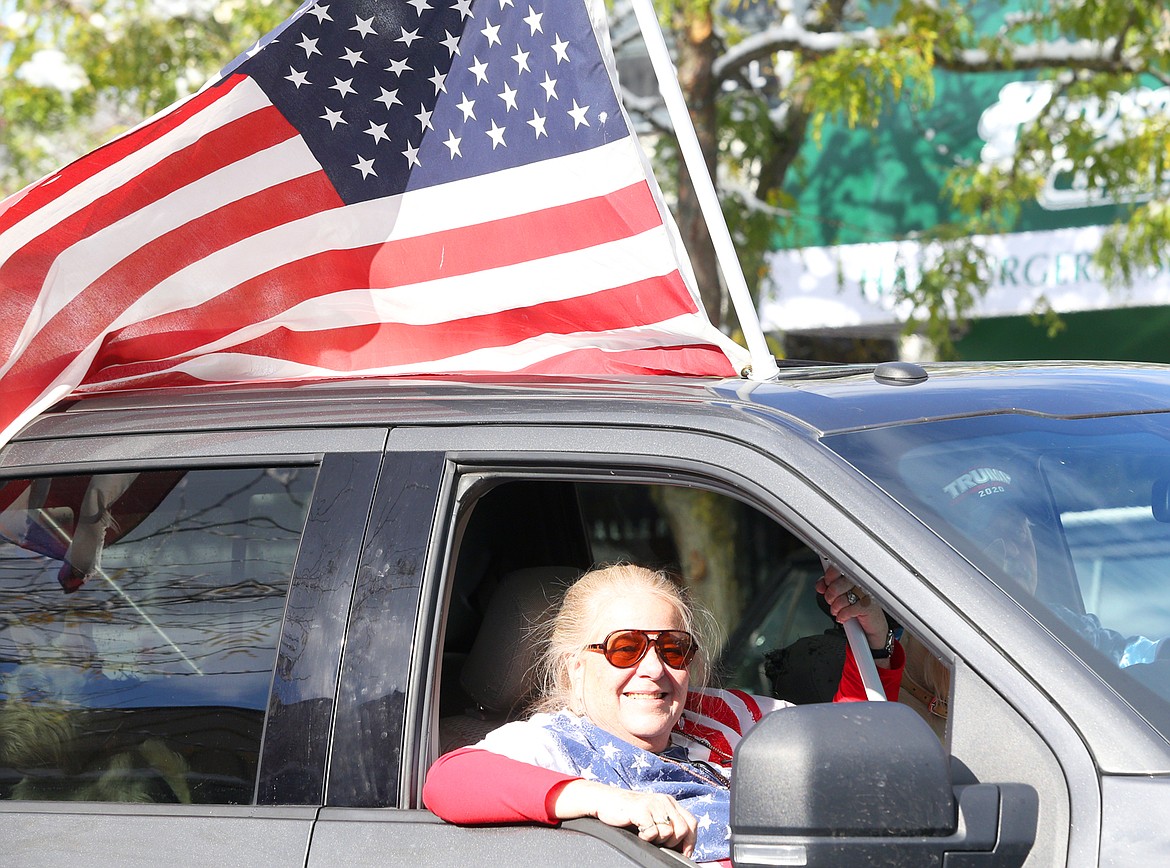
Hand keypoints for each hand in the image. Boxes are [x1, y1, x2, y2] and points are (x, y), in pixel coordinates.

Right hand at [553, 779, 696, 857]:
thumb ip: (666, 824)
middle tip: (658, 842)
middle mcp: (664, 801)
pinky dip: (645, 838)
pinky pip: (652, 832)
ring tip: (645, 834)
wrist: (604, 800)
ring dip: (657, 840)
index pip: (692, 823)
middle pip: (683, 829)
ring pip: (669, 832)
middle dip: (673, 843)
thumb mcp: (652, 815)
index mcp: (669, 802)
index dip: (691, 841)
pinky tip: (637, 832)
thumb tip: (683, 847)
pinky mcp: (641, 809)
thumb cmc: (627, 812)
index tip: (684, 853)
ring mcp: (653, 804)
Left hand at [816, 563, 889, 651]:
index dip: (829, 577)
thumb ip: (829, 586)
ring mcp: (867, 593)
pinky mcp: (869, 606)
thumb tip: (820, 586)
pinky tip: (843, 616)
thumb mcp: (840, 594)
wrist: (872, 624)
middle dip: (830, 595)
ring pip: (842, 599)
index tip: (827, 583)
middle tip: (831, 600)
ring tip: (837, 610)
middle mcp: (861, 582)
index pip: (838, 569)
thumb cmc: (857, 606)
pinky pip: (849, 610)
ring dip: (836, 607)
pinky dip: (843, 615)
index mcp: (854, 575)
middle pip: (837, 585)